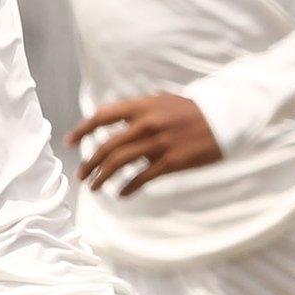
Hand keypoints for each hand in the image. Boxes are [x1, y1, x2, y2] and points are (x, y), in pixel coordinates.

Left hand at [67, 92, 223, 196]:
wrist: (225, 119)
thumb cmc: (194, 110)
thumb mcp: (164, 100)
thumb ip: (142, 108)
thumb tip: (122, 115)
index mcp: (142, 106)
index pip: (102, 116)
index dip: (82, 129)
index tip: (70, 142)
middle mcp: (147, 124)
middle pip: (107, 146)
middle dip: (89, 163)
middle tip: (81, 174)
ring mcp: (159, 143)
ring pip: (119, 163)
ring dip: (102, 177)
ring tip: (94, 186)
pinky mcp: (171, 161)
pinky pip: (142, 178)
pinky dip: (128, 188)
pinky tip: (121, 194)